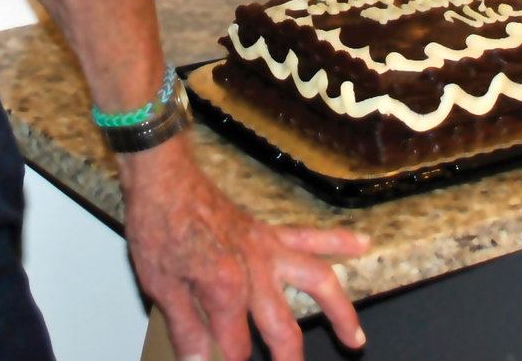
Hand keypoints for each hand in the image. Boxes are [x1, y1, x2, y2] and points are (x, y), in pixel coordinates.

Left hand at [121, 138, 368, 359]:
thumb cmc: (159, 227)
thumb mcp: (161, 285)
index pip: (235, 345)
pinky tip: (362, 244)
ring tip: (355, 337)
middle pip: (281, 328)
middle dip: (287, 358)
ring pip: (316, 281)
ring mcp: (267, 250)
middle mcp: (255, 271)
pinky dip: (338, 240)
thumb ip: (186, 328)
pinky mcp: (268, 233)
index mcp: (225, 288)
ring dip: (339, 311)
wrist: (163, 179)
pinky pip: (309, 237)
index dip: (228, 360)